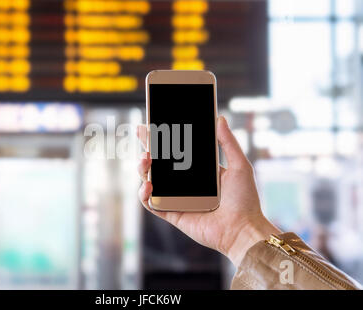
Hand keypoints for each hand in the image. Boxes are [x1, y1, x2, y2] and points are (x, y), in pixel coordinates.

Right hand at [137, 116, 280, 266]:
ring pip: (151, 181)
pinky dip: (144, 194)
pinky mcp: (172, 214)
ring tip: (146, 159)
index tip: (152, 125)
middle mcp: (185, 184)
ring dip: (143, 168)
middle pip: (159, 163)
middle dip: (148, 147)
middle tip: (143, 134)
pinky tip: (148, 184)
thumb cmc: (244, 199)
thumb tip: (219, 118)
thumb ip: (228, 142)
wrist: (242, 229)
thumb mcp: (239, 165)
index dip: (162, 139)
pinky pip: (151, 204)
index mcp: (198, 171)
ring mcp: (177, 199)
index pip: (176, 152)